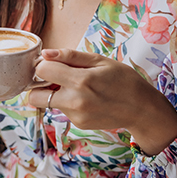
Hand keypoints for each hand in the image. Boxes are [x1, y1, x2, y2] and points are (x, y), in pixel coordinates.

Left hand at [28, 49, 176, 155]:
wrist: (143, 109)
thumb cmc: (123, 80)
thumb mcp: (99, 61)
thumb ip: (70, 56)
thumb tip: (45, 54)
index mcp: (80, 81)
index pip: (42, 71)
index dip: (43, 64)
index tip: (51, 63)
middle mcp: (75, 101)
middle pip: (33, 96)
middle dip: (38, 86)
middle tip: (54, 78)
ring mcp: (75, 115)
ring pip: (48, 103)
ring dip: (54, 94)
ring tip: (77, 87)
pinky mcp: (78, 124)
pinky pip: (62, 110)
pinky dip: (67, 103)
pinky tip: (85, 98)